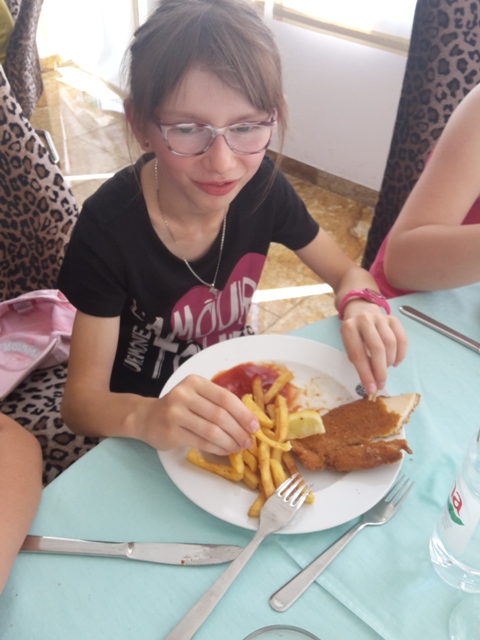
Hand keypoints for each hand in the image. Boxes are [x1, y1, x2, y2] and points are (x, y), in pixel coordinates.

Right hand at [137, 375, 258, 455]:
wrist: (147, 417)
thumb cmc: (179, 407)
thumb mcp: (197, 396)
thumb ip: (218, 403)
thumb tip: (248, 420)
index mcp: (195, 382)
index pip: (225, 397)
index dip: (243, 413)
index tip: (255, 426)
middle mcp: (183, 395)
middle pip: (219, 415)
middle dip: (238, 430)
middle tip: (249, 441)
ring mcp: (175, 413)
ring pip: (211, 430)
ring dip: (229, 441)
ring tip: (239, 447)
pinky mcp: (171, 432)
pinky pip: (201, 442)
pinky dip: (217, 448)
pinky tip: (225, 451)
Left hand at [339, 301, 406, 394]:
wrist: (361, 312)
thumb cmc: (355, 336)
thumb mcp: (350, 347)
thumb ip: (360, 362)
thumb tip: (372, 385)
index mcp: (348, 328)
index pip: (358, 354)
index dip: (365, 374)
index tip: (371, 389)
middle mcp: (364, 320)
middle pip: (377, 348)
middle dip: (380, 371)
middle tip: (381, 384)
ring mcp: (380, 318)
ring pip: (391, 343)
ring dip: (390, 362)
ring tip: (385, 369)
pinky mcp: (393, 319)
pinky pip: (402, 339)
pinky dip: (401, 354)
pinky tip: (395, 362)